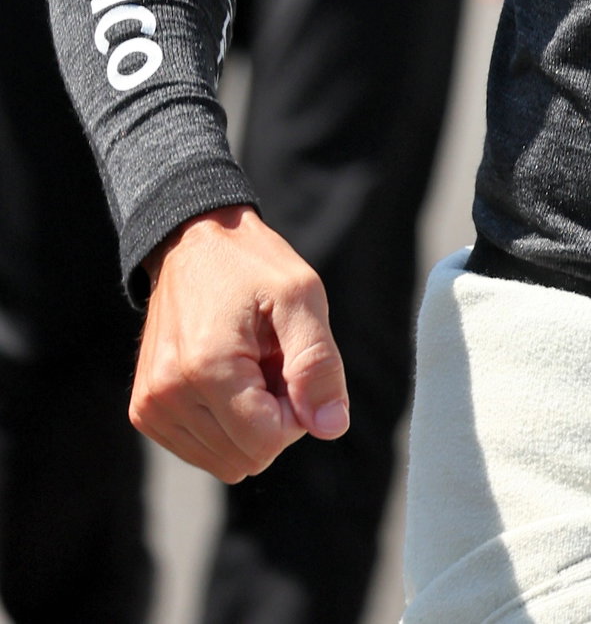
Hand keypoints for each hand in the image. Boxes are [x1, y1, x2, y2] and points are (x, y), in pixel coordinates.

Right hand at [132, 206, 348, 481]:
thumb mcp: (300, 295)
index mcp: (207, 368)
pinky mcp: (146, 411)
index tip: (291, 363)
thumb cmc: (252, 266)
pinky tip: (226, 375)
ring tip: (247, 363)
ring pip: (225, 462)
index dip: (297, 410)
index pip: (268, 442)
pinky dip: (224, 423)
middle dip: (273, 416)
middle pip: (247, 457)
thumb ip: (318, 363)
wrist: (192, 241)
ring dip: (249, 421)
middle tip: (270, 359)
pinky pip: (201, 450)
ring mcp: (151, 407)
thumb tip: (331, 426)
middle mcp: (168, 396)